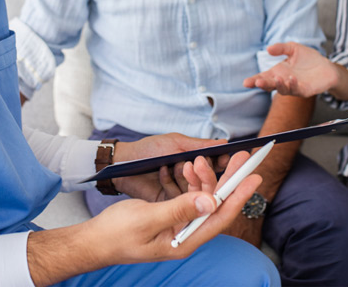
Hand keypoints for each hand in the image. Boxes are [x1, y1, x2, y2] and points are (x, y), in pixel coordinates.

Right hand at [28, 152, 261, 285]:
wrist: (93, 240)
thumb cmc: (116, 233)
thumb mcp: (148, 219)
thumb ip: (180, 209)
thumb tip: (211, 201)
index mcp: (185, 241)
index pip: (220, 216)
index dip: (239, 195)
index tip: (254, 177)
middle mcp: (186, 235)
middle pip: (216, 206)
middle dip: (228, 180)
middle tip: (242, 158)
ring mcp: (178, 227)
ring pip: (202, 199)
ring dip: (203, 178)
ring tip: (198, 159)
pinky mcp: (170, 217)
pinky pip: (188, 198)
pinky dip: (189, 182)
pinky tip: (185, 168)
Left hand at [113, 133, 228, 201]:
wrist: (121, 164)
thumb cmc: (148, 150)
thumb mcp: (174, 143)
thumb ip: (199, 145)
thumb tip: (224, 143)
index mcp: (193, 164)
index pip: (214, 168)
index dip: (222, 165)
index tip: (226, 159)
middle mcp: (189, 181)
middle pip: (208, 183)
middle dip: (206, 174)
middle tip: (200, 164)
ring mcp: (179, 194)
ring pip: (194, 192)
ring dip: (186, 177)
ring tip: (177, 164)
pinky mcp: (168, 204)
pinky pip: (177, 198)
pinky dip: (170, 182)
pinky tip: (162, 170)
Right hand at [243, 42, 347, 98]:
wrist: (327, 67)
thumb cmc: (309, 59)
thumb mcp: (293, 48)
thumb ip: (281, 48)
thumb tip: (268, 49)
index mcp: (278, 72)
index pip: (264, 77)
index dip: (254, 80)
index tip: (246, 82)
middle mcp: (283, 81)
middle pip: (270, 85)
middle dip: (263, 84)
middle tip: (257, 82)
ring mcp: (293, 87)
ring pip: (282, 89)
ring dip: (278, 85)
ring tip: (276, 78)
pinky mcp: (304, 91)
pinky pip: (297, 90)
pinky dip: (293, 85)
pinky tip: (291, 78)